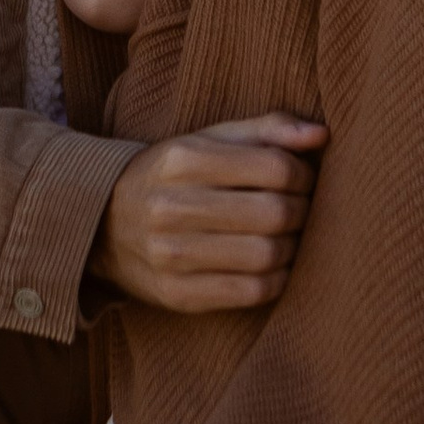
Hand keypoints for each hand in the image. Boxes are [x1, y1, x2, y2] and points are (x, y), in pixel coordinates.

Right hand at [89, 114, 325, 310]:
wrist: (102, 224)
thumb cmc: (171, 176)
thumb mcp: (207, 140)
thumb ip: (265, 130)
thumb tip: (320, 135)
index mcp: (182, 159)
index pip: (274, 167)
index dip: (303, 174)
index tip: (303, 179)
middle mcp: (171, 207)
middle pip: (274, 213)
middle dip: (301, 212)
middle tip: (300, 210)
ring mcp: (171, 255)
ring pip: (266, 255)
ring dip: (292, 248)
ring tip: (286, 237)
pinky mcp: (176, 294)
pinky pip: (250, 292)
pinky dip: (275, 280)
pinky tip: (272, 266)